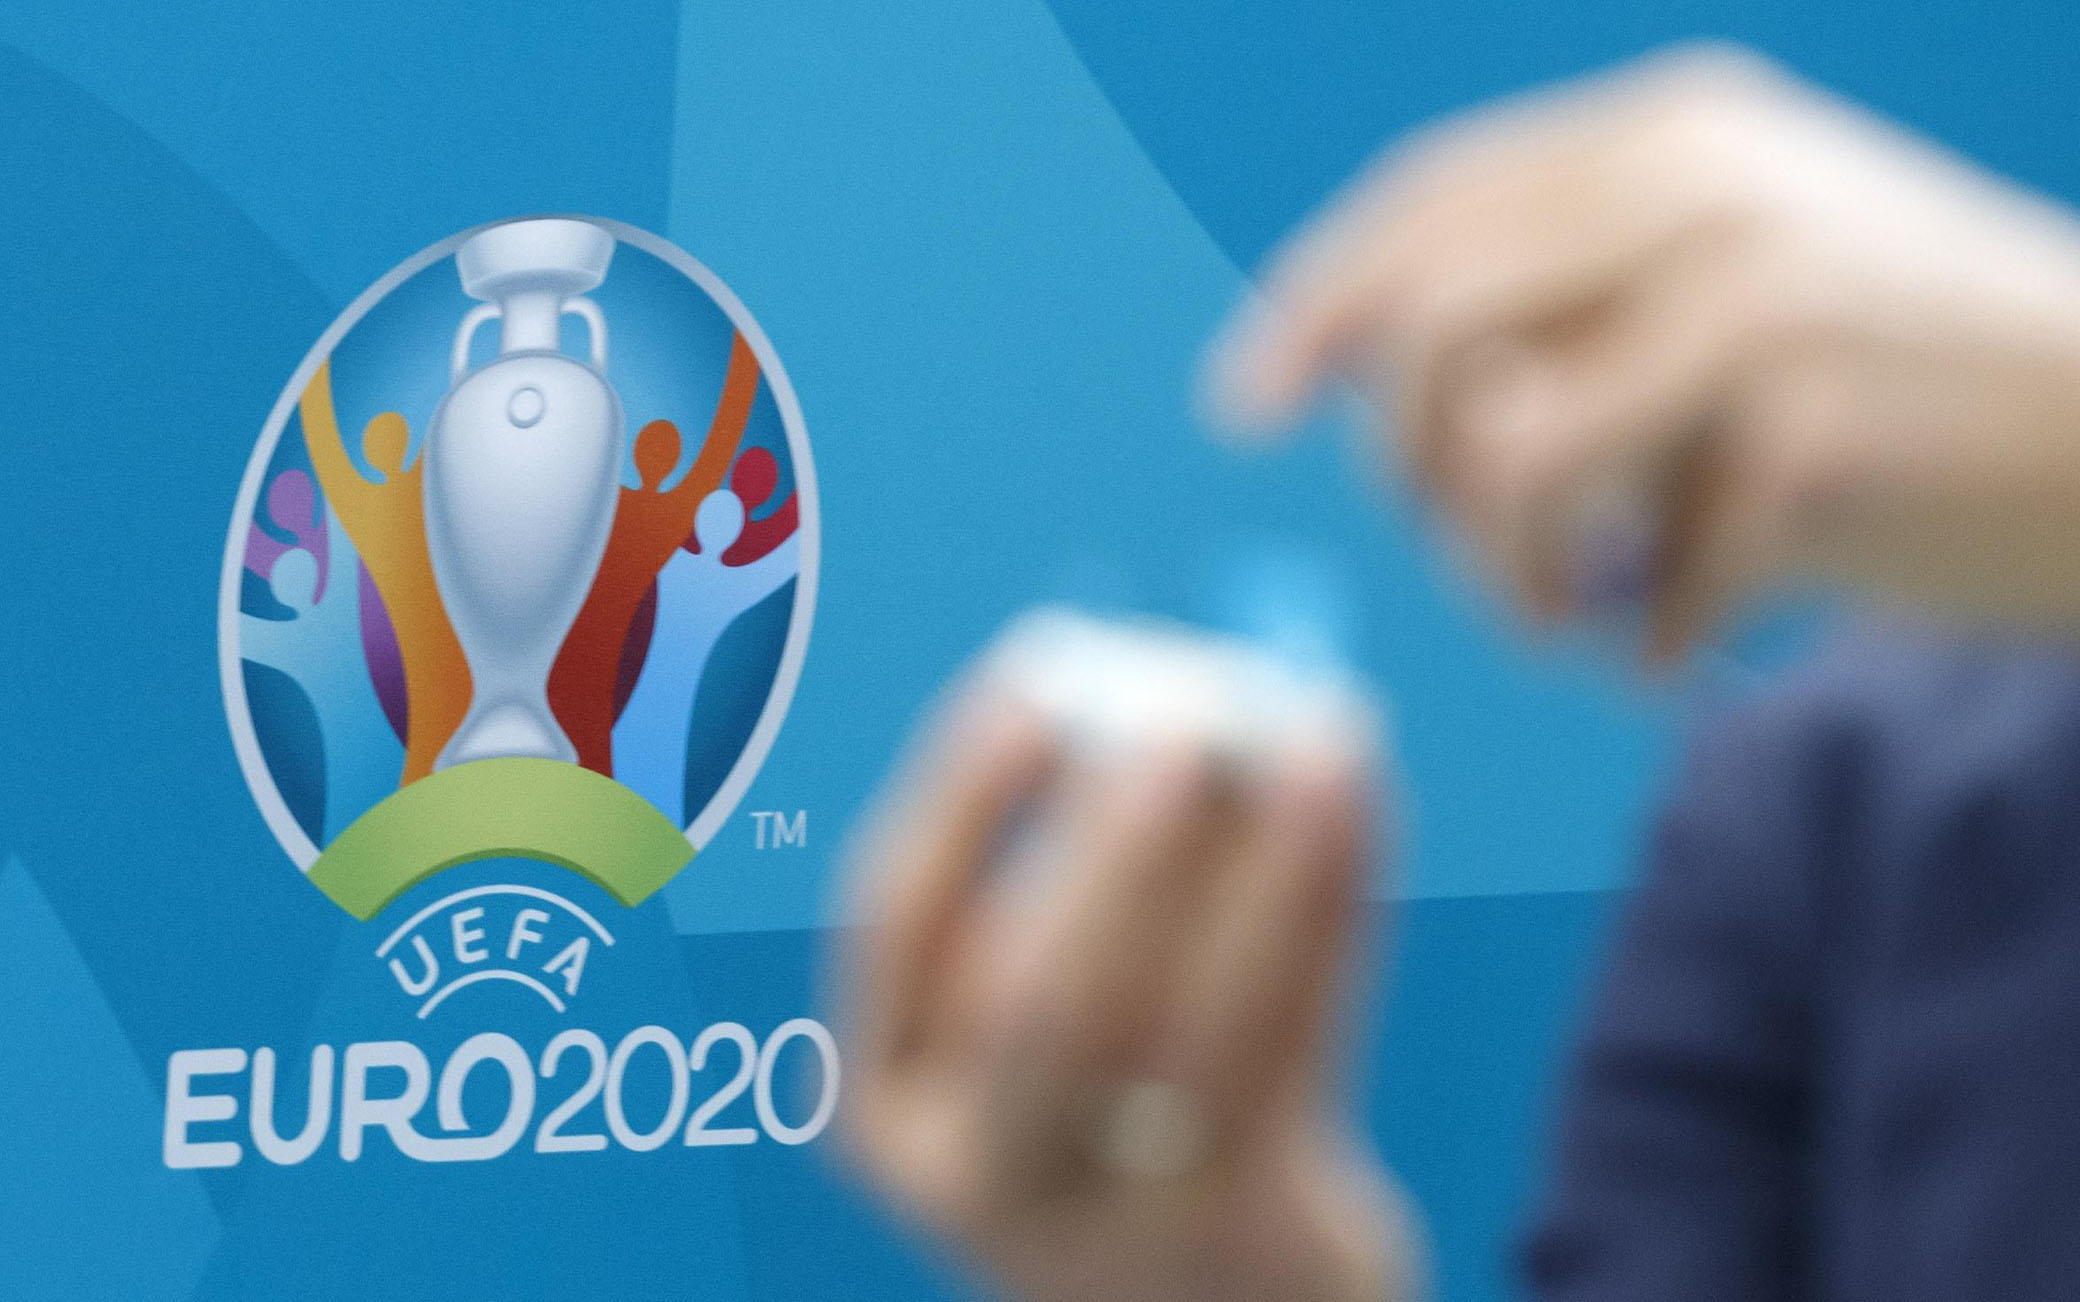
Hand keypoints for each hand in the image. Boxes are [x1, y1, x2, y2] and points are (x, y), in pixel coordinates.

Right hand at [834, 675, 1418, 1301]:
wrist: (1208, 1299)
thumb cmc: (1107, 1100)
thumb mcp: (1038, 1020)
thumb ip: (1074, 870)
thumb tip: (1166, 683)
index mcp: (887, 1098)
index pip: (896, 928)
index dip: (965, 795)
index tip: (1038, 675)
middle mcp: (981, 1171)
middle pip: (1044, 1002)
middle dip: (1119, 844)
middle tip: (1191, 716)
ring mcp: (1118, 1219)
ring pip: (1193, 1029)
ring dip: (1266, 863)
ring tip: (1322, 738)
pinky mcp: (1249, 1219)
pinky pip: (1296, 1040)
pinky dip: (1336, 905)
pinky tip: (1360, 801)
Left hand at [1210, 44, 2079, 659]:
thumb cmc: (1905, 374)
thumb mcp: (1737, 273)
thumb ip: (1573, 294)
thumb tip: (1380, 393)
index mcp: (1668, 134)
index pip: (1429, 204)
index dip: (1315, 308)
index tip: (1244, 406)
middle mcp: (1700, 190)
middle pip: (1432, 335)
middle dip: (1410, 475)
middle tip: (1474, 559)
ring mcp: (1758, 299)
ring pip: (1505, 454)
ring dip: (1507, 574)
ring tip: (1563, 620)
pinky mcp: (1812, 426)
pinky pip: (1639, 568)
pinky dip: (1642, 639)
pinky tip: (1676, 651)